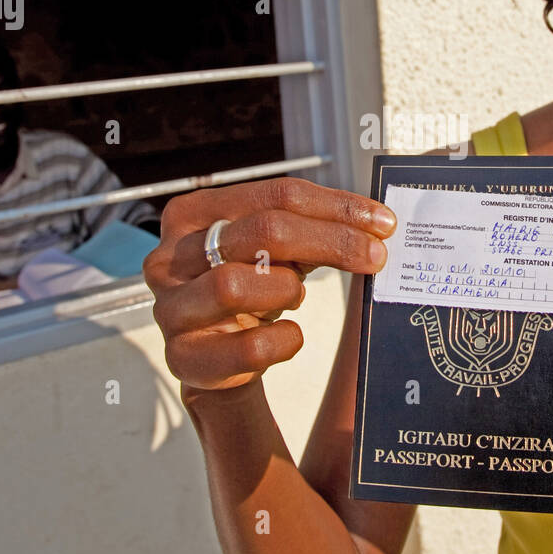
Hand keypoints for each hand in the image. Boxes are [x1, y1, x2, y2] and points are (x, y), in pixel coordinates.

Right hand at [143, 176, 396, 397]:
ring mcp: (171, 308)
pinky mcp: (183, 358)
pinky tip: (289, 337)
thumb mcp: (276, 248)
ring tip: (293, 297)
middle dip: (331, 241)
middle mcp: (170, 256)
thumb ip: (314, 227)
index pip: (277, 195)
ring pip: (236, 285)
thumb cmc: (250, 287)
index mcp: (194, 214)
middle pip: (263, 231)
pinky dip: (282, 342)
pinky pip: (246, 348)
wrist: (217, 354)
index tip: (382, 223)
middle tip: (375, 256)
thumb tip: (376, 223)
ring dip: (285, 291)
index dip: (336, 207)